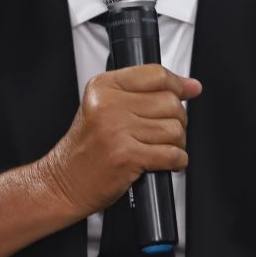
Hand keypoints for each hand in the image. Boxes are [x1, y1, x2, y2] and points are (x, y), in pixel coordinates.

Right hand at [0, 65, 201, 256]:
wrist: (63, 182)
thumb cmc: (87, 149)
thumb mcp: (106, 108)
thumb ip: (146, 94)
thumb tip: (193, 86)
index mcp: (103, 86)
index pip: (156, 74)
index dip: (178, 84)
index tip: (189, 90)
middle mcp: (108, 104)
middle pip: (170, 102)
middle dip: (177, 120)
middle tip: (162, 133)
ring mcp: (116, 130)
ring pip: (174, 129)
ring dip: (176, 144)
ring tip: (159, 149)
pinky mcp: (126, 156)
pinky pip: (171, 154)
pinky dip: (176, 161)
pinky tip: (163, 163)